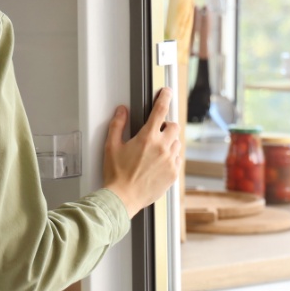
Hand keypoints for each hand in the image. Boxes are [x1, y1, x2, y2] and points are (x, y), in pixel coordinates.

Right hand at [102, 88, 182, 216]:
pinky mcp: (173, 174)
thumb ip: (117, 125)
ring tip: (155, 151)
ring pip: (177, 143)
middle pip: (174, 126)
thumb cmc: (116, 175)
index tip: (167, 92)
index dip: (165, 97)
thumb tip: (122, 111)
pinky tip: (158, 163)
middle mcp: (162, 148)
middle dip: (166, 126)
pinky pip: (178, 159)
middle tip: (156, 132)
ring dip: (169, 142)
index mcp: (147, 138)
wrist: (124, 198)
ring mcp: (170, 161)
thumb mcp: (111, 146)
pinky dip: (171, 157)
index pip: (160, 110)